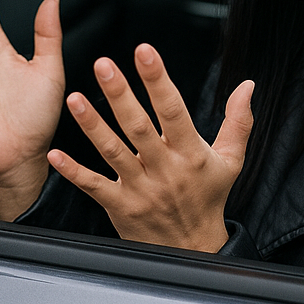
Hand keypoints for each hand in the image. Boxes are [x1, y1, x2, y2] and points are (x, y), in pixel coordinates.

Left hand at [49, 44, 253, 252]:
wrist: (193, 251)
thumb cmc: (209, 199)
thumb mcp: (230, 161)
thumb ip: (237, 122)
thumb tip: (248, 86)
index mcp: (190, 154)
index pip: (173, 110)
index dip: (159, 80)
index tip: (145, 52)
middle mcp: (165, 170)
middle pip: (139, 127)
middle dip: (121, 94)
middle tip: (103, 65)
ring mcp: (141, 190)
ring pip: (113, 152)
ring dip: (92, 125)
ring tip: (75, 99)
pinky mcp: (121, 207)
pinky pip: (94, 186)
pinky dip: (73, 171)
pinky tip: (55, 154)